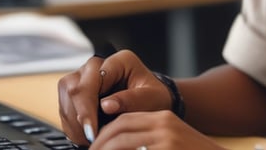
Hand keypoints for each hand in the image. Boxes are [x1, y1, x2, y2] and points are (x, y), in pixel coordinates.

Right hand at [58, 49, 172, 145]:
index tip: (92, 130)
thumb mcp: (151, 99)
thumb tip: (106, 105)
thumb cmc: (153, 98)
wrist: (152, 104)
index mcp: (119, 61)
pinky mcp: (78, 92)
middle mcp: (98, 65)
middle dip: (79, 117)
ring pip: (66, 97)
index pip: (93, 80)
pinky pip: (65, 107)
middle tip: (90, 138)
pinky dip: (73, 125)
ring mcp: (85, 77)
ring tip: (89, 138)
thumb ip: (131, 100)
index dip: (88, 107)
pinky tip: (85, 135)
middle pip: (73, 86)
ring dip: (74, 122)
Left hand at [89, 110, 223, 149]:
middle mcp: (164, 125)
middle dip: (99, 145)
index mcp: (164, 119)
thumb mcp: (171, 142)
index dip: (104, 135)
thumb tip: (117, 143)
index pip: (125, 120)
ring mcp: (166, 139)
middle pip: (120, 129)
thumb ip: (148, 141)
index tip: (94, 148)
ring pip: (122, 143)